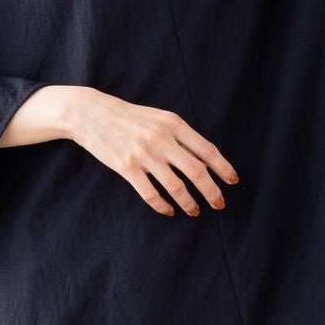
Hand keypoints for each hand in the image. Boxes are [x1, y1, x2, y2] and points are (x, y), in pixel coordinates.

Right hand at [66, 87, 238, 217]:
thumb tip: (205, 159)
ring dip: (189, 203)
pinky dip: (163, 206)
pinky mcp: (126, 167)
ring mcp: (143, 154)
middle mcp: (161, 139)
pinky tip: (169, 211)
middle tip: (219, 204)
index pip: (206, 150)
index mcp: (173, 124)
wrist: (92, 113)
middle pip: (196, 171)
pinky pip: (150, 193)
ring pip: (175, 186)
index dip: (223, 168)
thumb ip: (180, 135)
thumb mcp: (159, 118)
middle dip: (211, 191)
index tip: (232, 181)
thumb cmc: (129, 117)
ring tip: (195, 211)